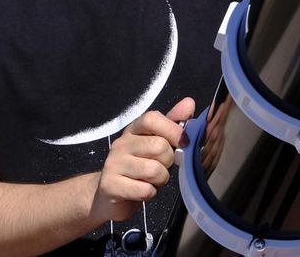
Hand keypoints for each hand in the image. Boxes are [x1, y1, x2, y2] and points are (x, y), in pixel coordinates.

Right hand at [89, 97, 194, 223]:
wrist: (110, 196)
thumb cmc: (141, 166)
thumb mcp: (157, 143)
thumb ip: (173, 124)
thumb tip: (189, 102)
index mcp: (134, 130)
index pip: (152, 118)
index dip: (172, 130)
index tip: (183, 143)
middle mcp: (121, 143)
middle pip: (159, 146)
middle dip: (168, 161)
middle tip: (162, 167)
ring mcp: (112, 164)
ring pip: (154, 170)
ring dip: (160, 179)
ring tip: (152, 180)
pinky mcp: (109, 186)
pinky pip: (144, 190)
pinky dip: (150, 193)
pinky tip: (142, 191)